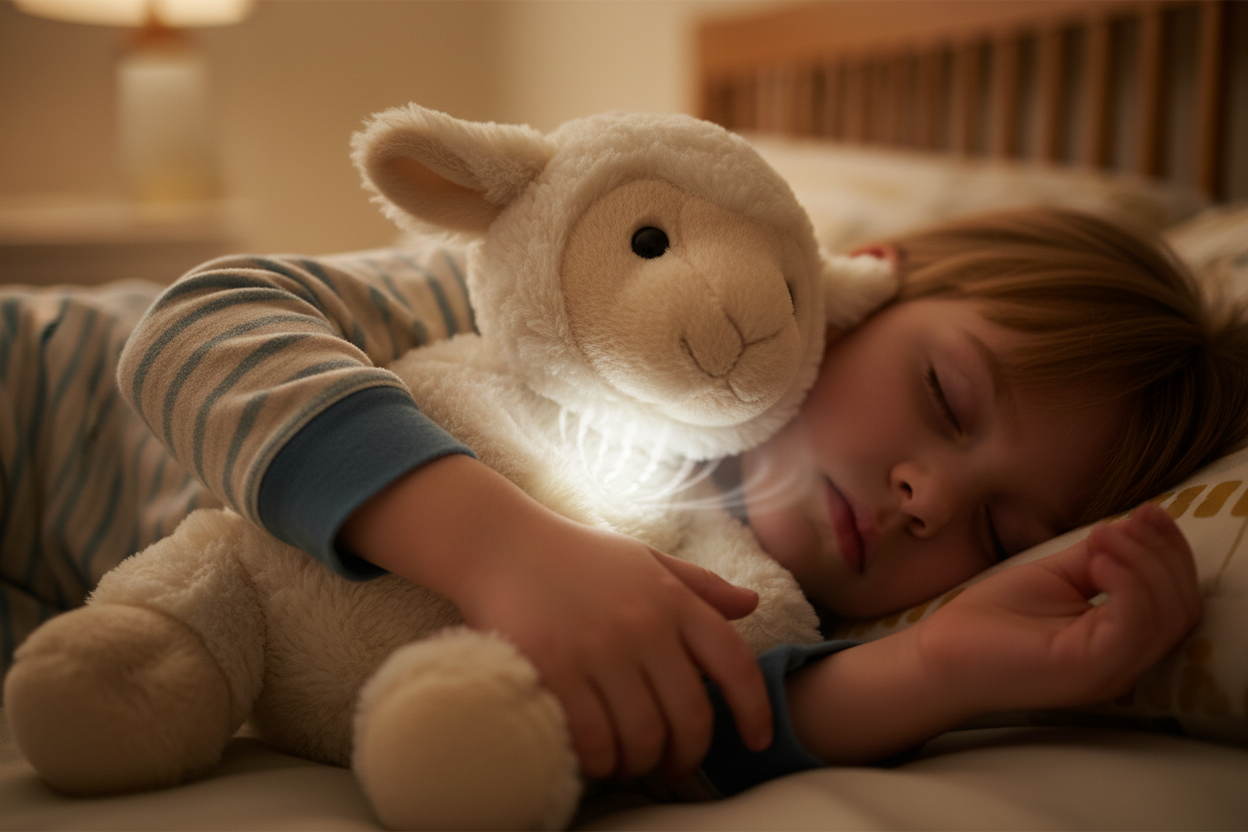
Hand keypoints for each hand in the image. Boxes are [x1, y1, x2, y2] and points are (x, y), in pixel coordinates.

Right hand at [339, 455, 771, 779]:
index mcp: (673, 598)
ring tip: (630, 762)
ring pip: (642, 736)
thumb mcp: (644, 559)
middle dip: (688, 754)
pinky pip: (592, 738)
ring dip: (640, 763)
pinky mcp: (555, 668)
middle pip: (690, 715)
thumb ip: (699, 586)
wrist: (500, 543)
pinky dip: (599, 761)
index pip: (734, 662)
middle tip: (674, 765)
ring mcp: (599, 648)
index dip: (755, 709)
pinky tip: (595, 758)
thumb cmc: (576, 555)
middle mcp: (644, 624)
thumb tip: (751, 604)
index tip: (757, 741)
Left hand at [917, 502, 1201, 712]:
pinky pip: (1132, 629)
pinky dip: (1129, 585)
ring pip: (1166, 618)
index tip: (1149, 512)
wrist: (940, 652)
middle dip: (1163, 554)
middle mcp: (1123, 662)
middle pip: (1181, 609)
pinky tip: (1099, 557)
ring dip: (1145, 563)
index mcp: (1119, 642)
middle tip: (1128, 521)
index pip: (1176, 601)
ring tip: (1105, 535)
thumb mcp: (1054, 577)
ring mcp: (1107, 671)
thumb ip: (1096, 557)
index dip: (1172, 552)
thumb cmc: (992, 619)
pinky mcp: (1085, 670)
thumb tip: (1131, 525)